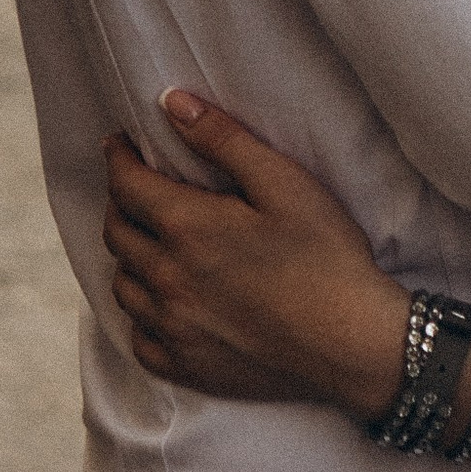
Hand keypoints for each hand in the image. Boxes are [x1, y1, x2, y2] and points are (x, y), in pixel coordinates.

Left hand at [102, 104, 408, 417]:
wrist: (352, 343)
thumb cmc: (325, 257)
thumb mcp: (283, 183)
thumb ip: (223, 140)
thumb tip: (172, 104)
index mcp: (187, 228)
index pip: (127, 185)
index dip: (117, 159)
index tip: (118, 144)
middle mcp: (167, 279)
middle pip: (117, 233)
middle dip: (120, 202)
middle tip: (135, 187)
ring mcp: (173, 329)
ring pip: (123, 286)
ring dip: (128, 257)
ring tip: (149, 242)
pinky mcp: (186, 367)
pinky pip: (140, 338)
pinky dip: (142, 315)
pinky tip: (164, 304)